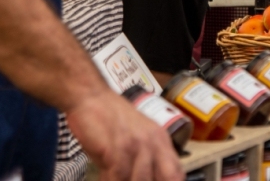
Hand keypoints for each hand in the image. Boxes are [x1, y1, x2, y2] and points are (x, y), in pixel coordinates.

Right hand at [65, 90, 181, 180]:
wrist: (93, 98)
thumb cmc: (112, 121)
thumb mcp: (137, 139)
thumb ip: (146, 160)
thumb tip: (148, 178)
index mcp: (162, 141)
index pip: (176, 173)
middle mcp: (153, 143)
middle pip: (164, 178)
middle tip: (132, 180)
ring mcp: (136, 145)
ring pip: (140, 180)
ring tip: (116, 179)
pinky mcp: (116, 147)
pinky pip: (118, 176)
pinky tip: (106, 179)